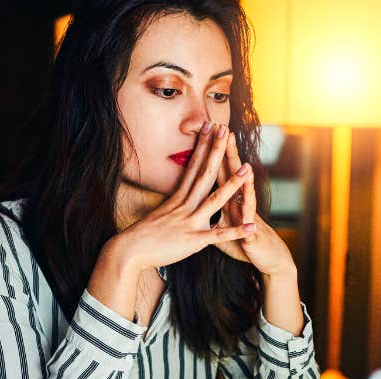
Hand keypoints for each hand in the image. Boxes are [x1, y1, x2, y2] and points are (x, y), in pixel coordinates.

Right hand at [110, 122, 257, 270]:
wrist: (129, 250)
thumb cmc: (143, 234)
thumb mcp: (160, 213)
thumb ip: (174, 204)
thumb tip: (179, 196)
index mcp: (178, 198)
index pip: (193, 166)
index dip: (203, 145)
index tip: (210, 126)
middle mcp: (185, 205)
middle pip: (204, 173)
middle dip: (216, 151)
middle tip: (225, 129)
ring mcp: (189, 222)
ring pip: (215, 200)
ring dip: (232, 184)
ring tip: (247, 168)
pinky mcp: (193, 241)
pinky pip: (218, 236)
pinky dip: (236, 231)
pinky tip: (252, 227)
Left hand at [213, 132, 296, 276]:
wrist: (268, 257)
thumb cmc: (243, 243)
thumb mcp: (223, 228)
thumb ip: (211, 215)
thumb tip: (195, 206)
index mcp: (227, 202)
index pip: (217, 172)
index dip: (211, 153)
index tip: (206, 132)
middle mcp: (238, 204)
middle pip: (230, 175)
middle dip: (227, 154)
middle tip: (225, 131)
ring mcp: (247, 216)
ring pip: (245, 195)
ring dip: (244, 180)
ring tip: (245, 165)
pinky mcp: (252, 232)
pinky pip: (250, 222)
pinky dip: (250, 214)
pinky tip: (253, 207)